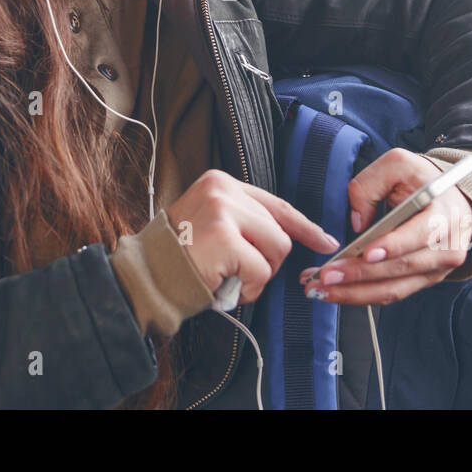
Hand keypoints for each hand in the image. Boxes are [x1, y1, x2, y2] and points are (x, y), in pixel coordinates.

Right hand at [166, 169, 340, 305]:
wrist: (146, 276)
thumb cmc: (181, 257)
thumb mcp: (212, 223)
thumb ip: (244, 220)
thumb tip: (288, 235)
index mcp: (221, 182)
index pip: (275, 204)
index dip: (304, 226)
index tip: (325, 240)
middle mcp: (222, 189)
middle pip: (279, 230)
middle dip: (269, 261)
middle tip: (240, 273)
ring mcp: (223, 211)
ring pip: (277, 249)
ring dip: (260, 275)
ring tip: (231, 278)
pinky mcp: (224, 238)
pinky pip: (261, 271)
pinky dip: (249, 289)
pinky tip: (225, 286)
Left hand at [296, 148, 471, 304]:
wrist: (448, 198)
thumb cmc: (420, 179)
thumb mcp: (396, 164)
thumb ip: (370, 185)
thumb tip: (357, 223)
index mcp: (444, 214)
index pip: (421, 234)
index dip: (394, 246)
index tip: (366, 253)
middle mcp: (446, 247)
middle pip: (402, 268)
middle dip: (360, 274)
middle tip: (326, 276)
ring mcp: (436, 269)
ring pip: (394, 288)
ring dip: (354, 293)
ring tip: (320, 290)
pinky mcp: (423, 281)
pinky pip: (391, 292)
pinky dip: (361, 294)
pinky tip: (335, 291)